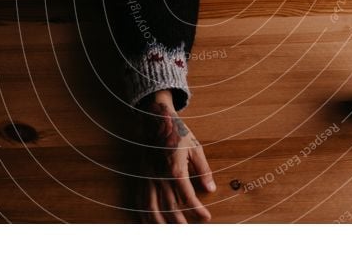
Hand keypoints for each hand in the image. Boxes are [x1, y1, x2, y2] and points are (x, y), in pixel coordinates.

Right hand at [136, 90, 215, 222]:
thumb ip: (203, 170)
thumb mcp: (195, 148)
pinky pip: (141, 199)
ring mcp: (148, 177)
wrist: (156, 120)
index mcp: (175, 169)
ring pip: (152, 206)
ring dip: (161, 222)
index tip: (207, 217)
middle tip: (189, 231)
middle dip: (180, 221)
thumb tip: (211, 188)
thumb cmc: (178, 133)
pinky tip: (149, 222)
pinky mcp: (141, 176)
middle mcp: (160, 176)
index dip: (198, 209)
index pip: (188, 196)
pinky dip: (144, 213)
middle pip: (170, 206)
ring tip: (169, 232)